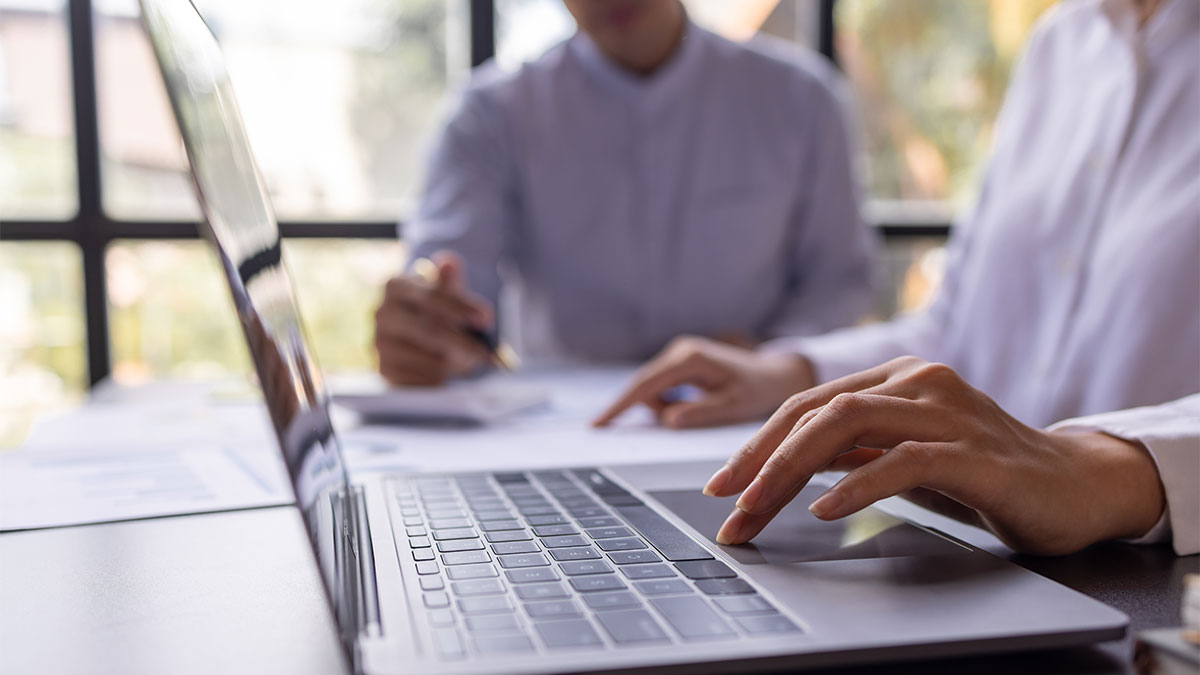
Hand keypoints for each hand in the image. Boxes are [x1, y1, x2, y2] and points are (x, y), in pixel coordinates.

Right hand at [374, 250, 493, 385]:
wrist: (410, 335)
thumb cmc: (433, 308)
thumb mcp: (444, 290)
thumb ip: (451, 281)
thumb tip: (450, 264)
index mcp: (396, 286)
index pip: (432, 297)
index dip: (462, 308)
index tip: (487, 319)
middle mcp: (382, 313)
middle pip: (430, 331)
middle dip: (463, 343)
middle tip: (486, 353)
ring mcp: (380, 343)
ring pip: (429, 359)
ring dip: (455, 363)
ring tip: (467, 360)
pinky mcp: (385, 370)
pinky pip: (422, 381)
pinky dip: (442, 380)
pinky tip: (449, 373)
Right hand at [592, 336, 814, 428]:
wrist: (774, 374)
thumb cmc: (757, 390)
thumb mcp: (733, 407)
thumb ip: (701, 413)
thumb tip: (670, 420)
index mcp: (689, 359)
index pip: (645, 386)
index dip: (620, 406)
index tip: (599, 425)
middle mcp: (679, 350)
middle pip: (644, 387)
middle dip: (653, 411)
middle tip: (680, 424)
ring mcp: (678, 353)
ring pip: (652, 389)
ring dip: (665, 408)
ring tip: (699, 411)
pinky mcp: (679, 361)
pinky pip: (661, 387)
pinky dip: (670, 401)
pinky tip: (693, 404)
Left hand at [704, 356, 1165, 555]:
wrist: (1075, 485)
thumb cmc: (983, 472)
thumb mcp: (901, 457)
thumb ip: (852, 449)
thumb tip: (785, 463)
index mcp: (897, 377)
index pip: (809, 404)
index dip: (758, 443)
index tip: (723, 486)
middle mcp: (918, 381)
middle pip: (818, 411)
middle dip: (761, 460)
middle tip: (726, 504)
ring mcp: (948, 410)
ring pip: (848, 424)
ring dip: (791, 471)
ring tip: (757, 508)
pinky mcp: (975, 450)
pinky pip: (904, 459)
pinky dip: (858, 482)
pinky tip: (826, 508)